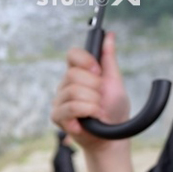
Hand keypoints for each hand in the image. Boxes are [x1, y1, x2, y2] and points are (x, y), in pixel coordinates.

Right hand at [51, 31, 131, 151]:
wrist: (112, 137)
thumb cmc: (113, 110)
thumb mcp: (115, 82)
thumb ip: (109, 59)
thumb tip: (109, 35)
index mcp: (79, 74)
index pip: (72, 55)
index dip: (85, 60)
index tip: (98, 71)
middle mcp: (65, 85)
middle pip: (73, 75)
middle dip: (94, 88)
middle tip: (101, 99)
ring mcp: (59, 101)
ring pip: (72, 92)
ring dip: (92, 103)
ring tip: (97, 112)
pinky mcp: (57, 117)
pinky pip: (69, 108)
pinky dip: (85, 113)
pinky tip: (88, 120)